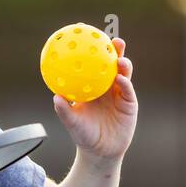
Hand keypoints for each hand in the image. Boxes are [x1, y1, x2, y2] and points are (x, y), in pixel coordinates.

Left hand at [52, 37, 136, 164]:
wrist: (100, 151)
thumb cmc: (83, 135)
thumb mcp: (72, 122)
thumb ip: (64, 110)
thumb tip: (56, 97)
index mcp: (92, 86)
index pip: (93, 64)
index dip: (92, 50)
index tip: (88, 35)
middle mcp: (107, 87)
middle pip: (112, 64)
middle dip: (114, 50)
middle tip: (112, 39)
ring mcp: (120, 94)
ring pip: (123, 74)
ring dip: (123, 64)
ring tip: (119, 59)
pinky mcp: (129, 104)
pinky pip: (128, 91)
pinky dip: (125, 83)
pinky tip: (120, 79)